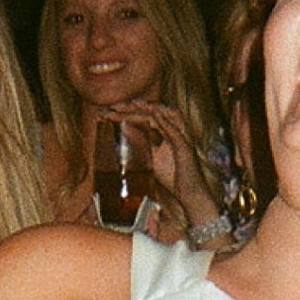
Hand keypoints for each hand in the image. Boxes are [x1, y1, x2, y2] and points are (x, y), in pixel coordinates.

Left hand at [110, 100, 214, 238]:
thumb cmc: (174, 177)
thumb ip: (140, 141)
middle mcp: (177, 130)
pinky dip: (164, 123)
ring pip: (168, 115)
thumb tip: (125, 127)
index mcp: (169, 131)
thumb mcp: (151, 156)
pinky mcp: (186, 149)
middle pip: (157, 111)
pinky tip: (152, 116)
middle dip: (136, 106)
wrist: (190, 195)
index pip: (148, 115)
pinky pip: (176, 132)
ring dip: (151, 108)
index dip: (129, 111)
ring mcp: (183, 138)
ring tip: (133, 103)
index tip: (110, 111)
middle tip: (115, 106)